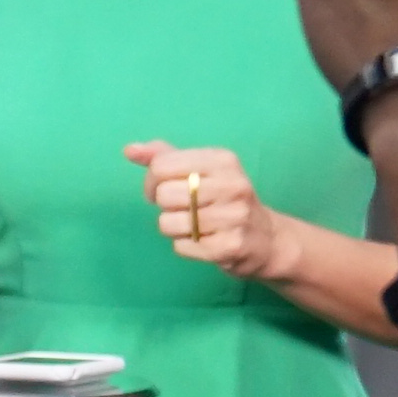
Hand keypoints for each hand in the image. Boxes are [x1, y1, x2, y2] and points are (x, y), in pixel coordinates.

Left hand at [128, 141, 298, 283]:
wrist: (267, 239)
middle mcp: (232, 185)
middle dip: (165, 206)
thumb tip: (130, 150)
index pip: (161, 166)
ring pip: (168, 223)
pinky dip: (185, 246)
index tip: (162, 189)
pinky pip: (181, 247)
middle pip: (163, 195)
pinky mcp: (231, 246)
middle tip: (183, 209)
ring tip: (197, 226)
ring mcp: (234, 216)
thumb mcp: (200, 170)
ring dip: (174, 229)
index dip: (151, 182)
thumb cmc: (223, 199)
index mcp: (223, 160)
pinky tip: (205, 241)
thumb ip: (164, 157)